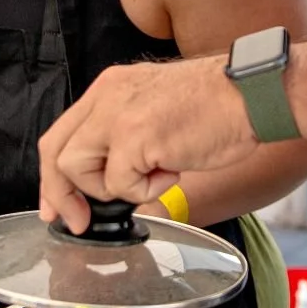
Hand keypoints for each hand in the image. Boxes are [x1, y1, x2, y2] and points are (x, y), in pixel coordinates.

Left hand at [38, 55, 259, 234]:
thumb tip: (105, 177)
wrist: (252, 95)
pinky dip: (145, 191)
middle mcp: (106, 96)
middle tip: (78, 221)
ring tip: (153, 176)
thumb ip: (125, 132)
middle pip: (55, 152)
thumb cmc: (219, 107)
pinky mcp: (134, 137)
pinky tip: (173, 170)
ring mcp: (117, 115)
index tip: (58, 206)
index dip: (54, 176)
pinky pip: (118, 184)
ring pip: (78, 169)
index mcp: (110, 87)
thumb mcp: (156, 109)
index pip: (61, 134)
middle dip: (62, 195)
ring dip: (113, 189)